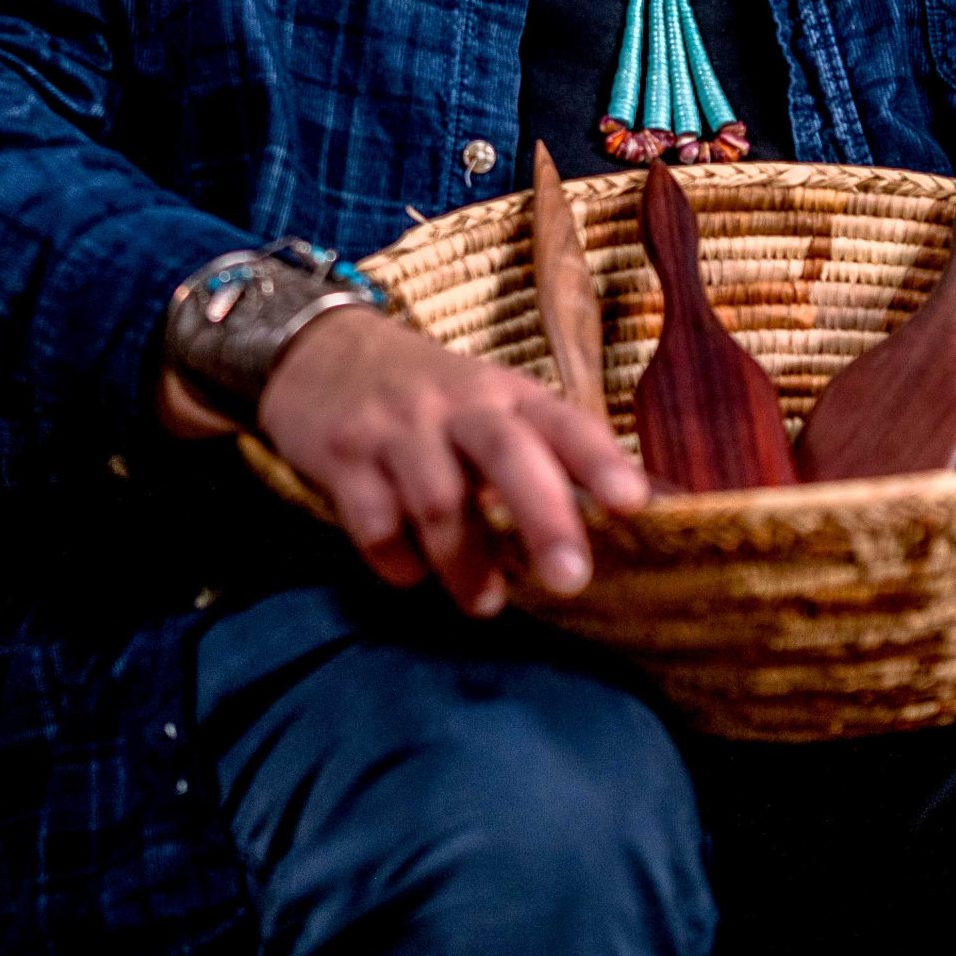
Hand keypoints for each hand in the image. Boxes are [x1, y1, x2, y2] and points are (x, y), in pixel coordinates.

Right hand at [254, 306, 648, 616]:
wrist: (320, 352)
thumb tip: (629, 517)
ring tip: (487, 604)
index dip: (599, 460)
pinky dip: (398, 561)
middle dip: (543, 518)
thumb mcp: (487, 406)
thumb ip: (541, 453)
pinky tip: (411, 572)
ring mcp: (396, 428)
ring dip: (467, 564)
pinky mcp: (342, 455)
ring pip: (441, 499)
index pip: (562, 421)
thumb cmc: (429, 398)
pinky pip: (375, 522)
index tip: (635, 502)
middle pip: (507, 453)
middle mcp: (454, 404)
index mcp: (503, 393)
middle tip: (571, 581)